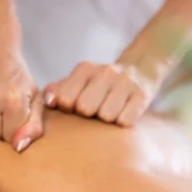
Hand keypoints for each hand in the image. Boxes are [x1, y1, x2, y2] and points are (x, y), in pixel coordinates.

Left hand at [43, 61, 159, 126]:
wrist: (140, 71)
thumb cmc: (98, 86)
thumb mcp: (76, 83)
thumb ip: (56, 91)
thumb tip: (50, 102)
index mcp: (85, 69)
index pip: (65, 98)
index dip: (68, 108)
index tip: (74, 108)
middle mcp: (106, 72)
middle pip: (85, 108)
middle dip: (87, 115)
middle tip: (95, 112)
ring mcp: (125, 82)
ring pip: (106, 116)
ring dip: (106, 120)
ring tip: (109, 113)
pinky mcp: (142, 95)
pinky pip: (125, 121)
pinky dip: (122, 123)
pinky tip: (123, 114)